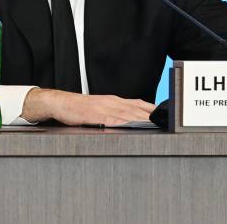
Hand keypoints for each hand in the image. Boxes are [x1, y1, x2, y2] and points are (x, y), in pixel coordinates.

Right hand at [22, 88, 155, 125]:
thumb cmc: (81, 107)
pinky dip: (121, 122)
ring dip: (139, 119)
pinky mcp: (95, 115)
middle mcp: (111, 102)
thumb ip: (116, 111)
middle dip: (150, 115)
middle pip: (135, 108)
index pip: (138, 103)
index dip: (151, 108)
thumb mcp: (102, 106)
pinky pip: (110, 119)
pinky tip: (129, 125)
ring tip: (152, 124)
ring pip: (126, 113)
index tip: (163, 114)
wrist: (62, 103)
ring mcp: (103, 108)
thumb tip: (131, 119)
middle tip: (162, 121)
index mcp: (114, 100)